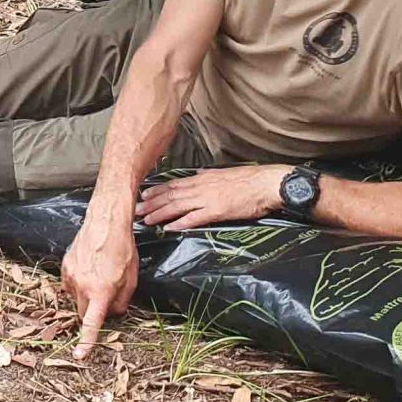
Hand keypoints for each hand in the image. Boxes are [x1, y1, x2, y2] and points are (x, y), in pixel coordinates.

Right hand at [61, 212, 138, 360]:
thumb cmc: (122, 249)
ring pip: (75, 299)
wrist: (106, 222)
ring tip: (98, 278)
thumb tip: (113, 314)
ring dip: (85, 297)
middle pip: (82, 313)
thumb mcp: (131, 279)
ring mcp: (70, 276)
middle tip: (105, 299)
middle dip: (91, 312)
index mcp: (100, 291)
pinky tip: (89, 270)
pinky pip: (69, 285)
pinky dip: (78, 285)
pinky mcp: (64, 267)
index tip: (80, 356)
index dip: (86, 341)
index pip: (92, 323)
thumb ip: (122, 302)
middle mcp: (82, 286)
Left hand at [136, 165, 286, 231]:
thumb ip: (208, 175)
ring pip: (177, 206)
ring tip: (145, 220)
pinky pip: (194, 218)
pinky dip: (180, 223)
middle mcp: (200, 187)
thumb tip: (198, 173)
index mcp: (202, 178)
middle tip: (135, 209)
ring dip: (159, 213)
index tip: (142, 195)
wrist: (266, 183)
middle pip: (170, 195)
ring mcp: (207, 199)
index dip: (156, 190)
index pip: (173, 184)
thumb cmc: (249, 179)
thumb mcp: (224, 173)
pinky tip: (168, 228)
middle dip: (151, 203)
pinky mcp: (217, 211)